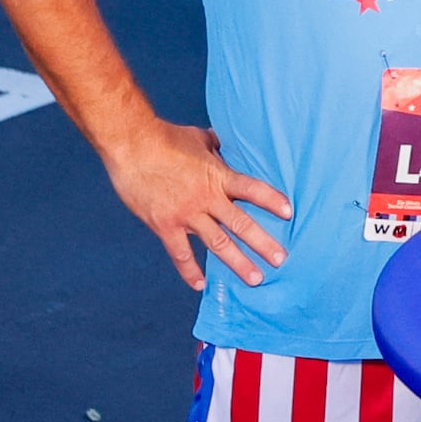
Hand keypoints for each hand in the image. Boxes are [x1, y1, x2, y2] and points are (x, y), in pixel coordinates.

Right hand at [105, 118, 294, 289]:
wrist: (131, 144)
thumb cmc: (163, 137)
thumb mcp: (197, 138)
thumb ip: (214, 146)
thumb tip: (223, 142)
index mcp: (217, 175)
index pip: (251, 189)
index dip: (271, 200)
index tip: (289, 212)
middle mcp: (206, 197)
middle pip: (241, 223)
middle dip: (263, 243)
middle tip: (281, 259)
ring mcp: (186, 213)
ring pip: (217, 243)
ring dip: (238, 263)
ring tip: (255, 279)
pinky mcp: (165, 225)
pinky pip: (180, 253)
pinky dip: (190, 270)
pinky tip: (200, 284)